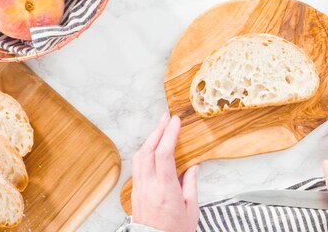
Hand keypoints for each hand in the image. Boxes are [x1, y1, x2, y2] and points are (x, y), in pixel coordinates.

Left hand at [131, 113, 198, 231]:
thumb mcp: (190, 210)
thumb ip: (190, 185)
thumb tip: (192, 167)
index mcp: (165, 189)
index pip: (164, 154)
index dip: (169, 134)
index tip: (175, 122)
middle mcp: (149, 186)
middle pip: (148, 150)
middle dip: (157, 130)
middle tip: (165, 118)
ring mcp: (139, 189)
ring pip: (139, 157)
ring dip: (148, 140)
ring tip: (158, 130)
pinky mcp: (135, 194)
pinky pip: (136, 167)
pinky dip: (144, 153)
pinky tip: (150, 149)